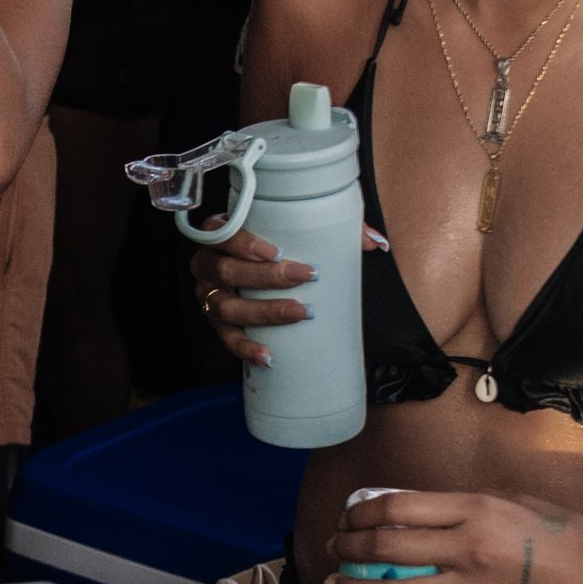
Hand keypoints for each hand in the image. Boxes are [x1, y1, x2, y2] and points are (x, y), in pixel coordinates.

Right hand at [187, 217, 350, 369]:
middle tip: (305, 277)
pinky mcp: (218, 324)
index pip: (222, 233)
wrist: (265, 270)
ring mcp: (210, 296)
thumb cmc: (281, 243)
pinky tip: (268, 355)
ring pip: (225, 307)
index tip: (279, 251)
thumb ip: (339, 227)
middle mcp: (207, 264)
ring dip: (263, 311)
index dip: (245, 243)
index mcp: (220, 233)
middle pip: (226, 271)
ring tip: (298, 312)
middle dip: (266, 277)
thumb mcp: (306, 227)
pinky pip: (226, 339)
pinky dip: (245, 348)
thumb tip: (375, 243)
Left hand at [325, 486, 582, 583]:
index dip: (362, 512)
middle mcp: (468, 546)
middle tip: (335, 547)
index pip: (398, 506)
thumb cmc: (570, 534)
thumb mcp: (515, 500)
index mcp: (475, 508)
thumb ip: (467, 504)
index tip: (350, 516)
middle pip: (388, 546)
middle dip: (350, 547)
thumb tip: (422, 508)